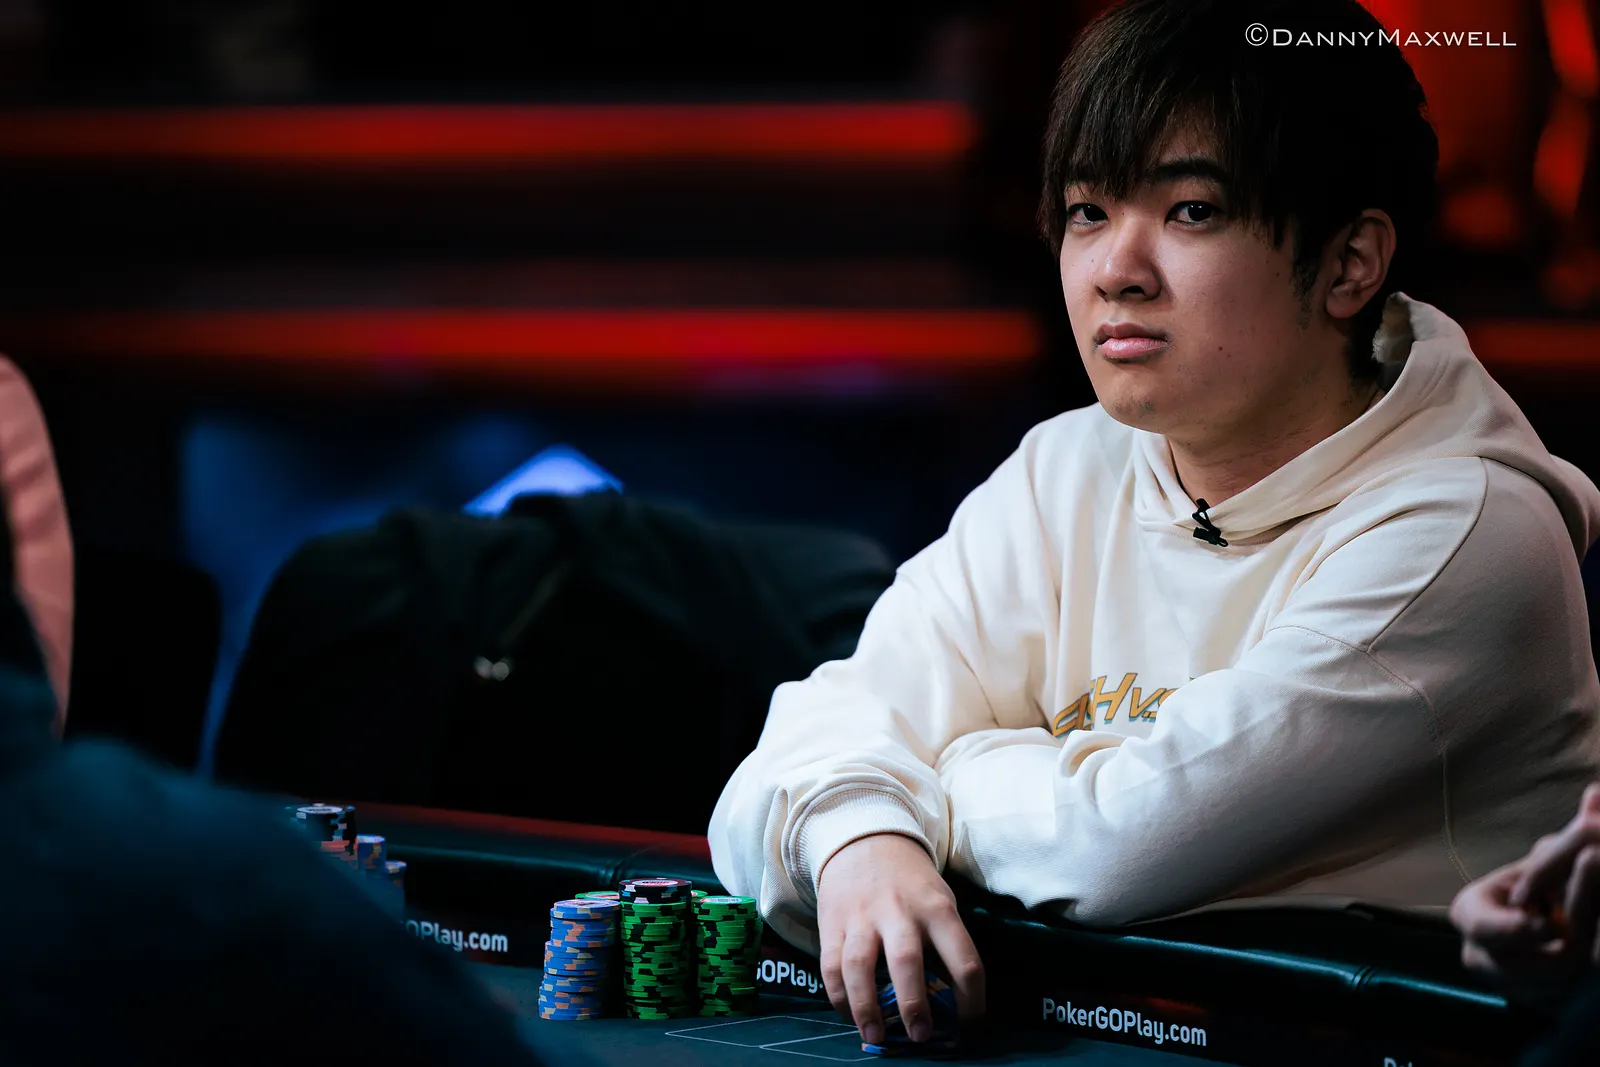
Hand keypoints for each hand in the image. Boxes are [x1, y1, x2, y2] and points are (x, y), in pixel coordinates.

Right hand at [816, 833, 984, 1044]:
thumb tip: (949, 1004)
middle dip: (914, 1005)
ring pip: (859, 965)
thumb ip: (943, 945)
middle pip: (907, 960)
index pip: (964, 959)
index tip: (968, 1025)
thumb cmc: (912, 884)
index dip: (971, 999)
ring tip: (875, 1037)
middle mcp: (900, 911)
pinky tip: (849, 1015)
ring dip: (867, 1006)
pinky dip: (838, 996)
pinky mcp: (832, 923)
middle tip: (920, 1036)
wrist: (866, 841)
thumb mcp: (940, 902)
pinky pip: (831, 965)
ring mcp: (862, 917)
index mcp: (938, 909)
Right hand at [1450, 783, 1599, 989]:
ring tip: (1593, 941)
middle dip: (1556, 952)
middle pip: (1515, 965)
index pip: (1483, 926)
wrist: (1544, 925)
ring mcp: (1502, 984)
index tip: (1546, 923)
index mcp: (1469, 912)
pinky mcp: (1528, 1003)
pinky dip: (1577, 988)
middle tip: (1585, 936)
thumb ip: (1572, 837)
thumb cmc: (1547, 884)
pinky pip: (1555, 1003)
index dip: (1514, 929)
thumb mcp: (1552, 860)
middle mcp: (1477, 953)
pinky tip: (1591, 965)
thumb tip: (1596, 793)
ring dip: (1572, 969)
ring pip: (1542, 988)